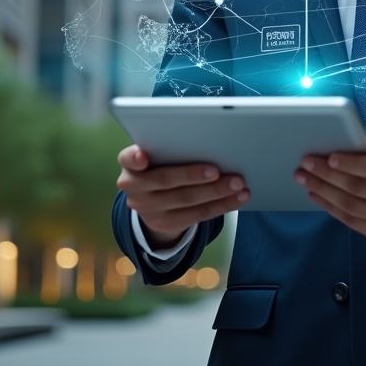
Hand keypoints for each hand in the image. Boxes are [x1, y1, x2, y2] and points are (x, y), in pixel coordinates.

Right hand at [116, 145, 249, 247]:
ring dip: (216, 191)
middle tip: (218, 170)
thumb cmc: (162, 167)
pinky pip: (198, 215)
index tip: (143, 156)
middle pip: (166, 180)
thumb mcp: (158, 158)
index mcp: (131, 165)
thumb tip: (208, 141)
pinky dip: (222, 205)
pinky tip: (238, 197)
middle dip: (194, 174)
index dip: (134, 157)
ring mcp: (148, 209)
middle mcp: (134, 188)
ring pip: (186, 199)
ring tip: (238, 182)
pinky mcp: (166, 225)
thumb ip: (171, 149)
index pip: (127, 158)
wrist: (154, 203)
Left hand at [293, 103, 365, 248]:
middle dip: (326, 175)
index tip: (328, 156)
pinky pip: (354, 222)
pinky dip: (333, 209)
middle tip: (306, 163)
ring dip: (323, 192)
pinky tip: (319, 196)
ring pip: (351, 206)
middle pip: (357, 187)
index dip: (349, 163)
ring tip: (305, 178)